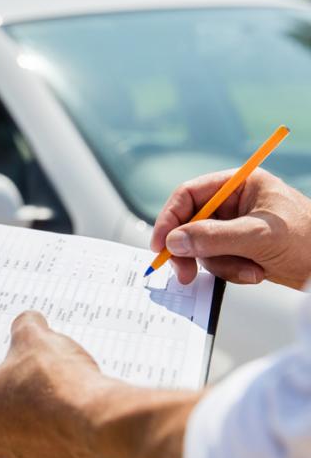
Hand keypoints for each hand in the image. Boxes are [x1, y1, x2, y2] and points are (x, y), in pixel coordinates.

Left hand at [0, 311, 113, 457]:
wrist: (98, 420)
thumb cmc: (55, 380)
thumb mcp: (34, 337)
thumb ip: (24, 326)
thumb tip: (28, 322)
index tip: (0, 356)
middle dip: (13, 388)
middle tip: (33, 367)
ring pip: (25, 429)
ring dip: (38, 411)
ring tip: (60, 387)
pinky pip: (53, 443)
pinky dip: (61, 428)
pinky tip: (76, 408)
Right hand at [151, 169, 310, 288]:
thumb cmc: (309, 240)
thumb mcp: (258, 236)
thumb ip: (213, 237)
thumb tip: (174, 241)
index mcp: (239, 185)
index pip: (189, 195)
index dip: (170, 219)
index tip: (161, 245)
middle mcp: (233, 203)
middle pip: (189, 223)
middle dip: (191, 250)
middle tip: (183, 272)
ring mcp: (234, 227)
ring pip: (201, 247)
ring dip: (220, 264)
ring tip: (249, 270)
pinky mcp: (238, 249)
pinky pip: (215, 261)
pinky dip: (230, 271)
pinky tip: (255, 272)